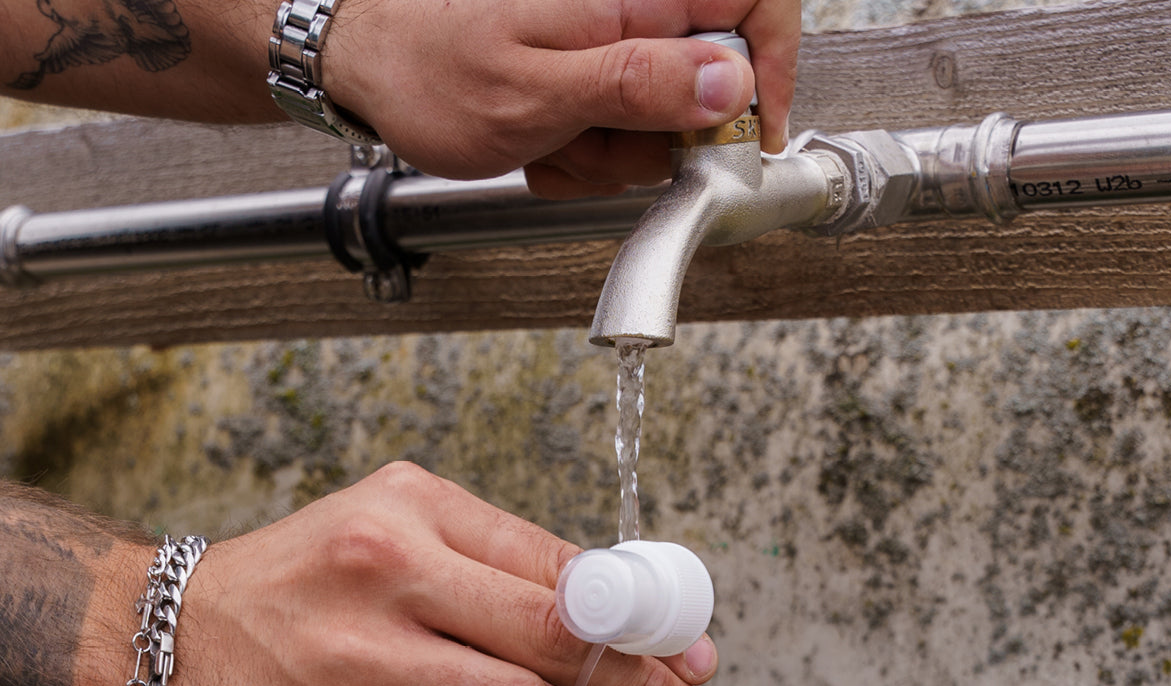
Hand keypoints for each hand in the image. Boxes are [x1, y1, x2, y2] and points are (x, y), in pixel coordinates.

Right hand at [152, 464, 717, 685]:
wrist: (162, 649)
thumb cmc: (288, 599)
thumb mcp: (385, 539)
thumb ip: (489, 569)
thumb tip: (612, 620)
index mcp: (413, 509)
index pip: (562, 563)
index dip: (643, 618)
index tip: (686, 654)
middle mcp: (390, 571)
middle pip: (562, 634)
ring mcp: (365, 658)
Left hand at [324, 0, 801, 193]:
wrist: (368, 70)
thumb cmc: (430, 71)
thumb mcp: (538, 92)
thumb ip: (640, 85)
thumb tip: (731, 81)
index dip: (774, 64)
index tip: (753, 129)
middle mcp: (628, 13)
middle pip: (711, 81)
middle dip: (663, 140)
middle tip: (601, 149)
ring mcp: (610, 47)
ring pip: (663, 121)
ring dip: (612, 157)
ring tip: (552, 144)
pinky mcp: (592, 78)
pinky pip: (621, 134)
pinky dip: (585, 158)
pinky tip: (541, 146)